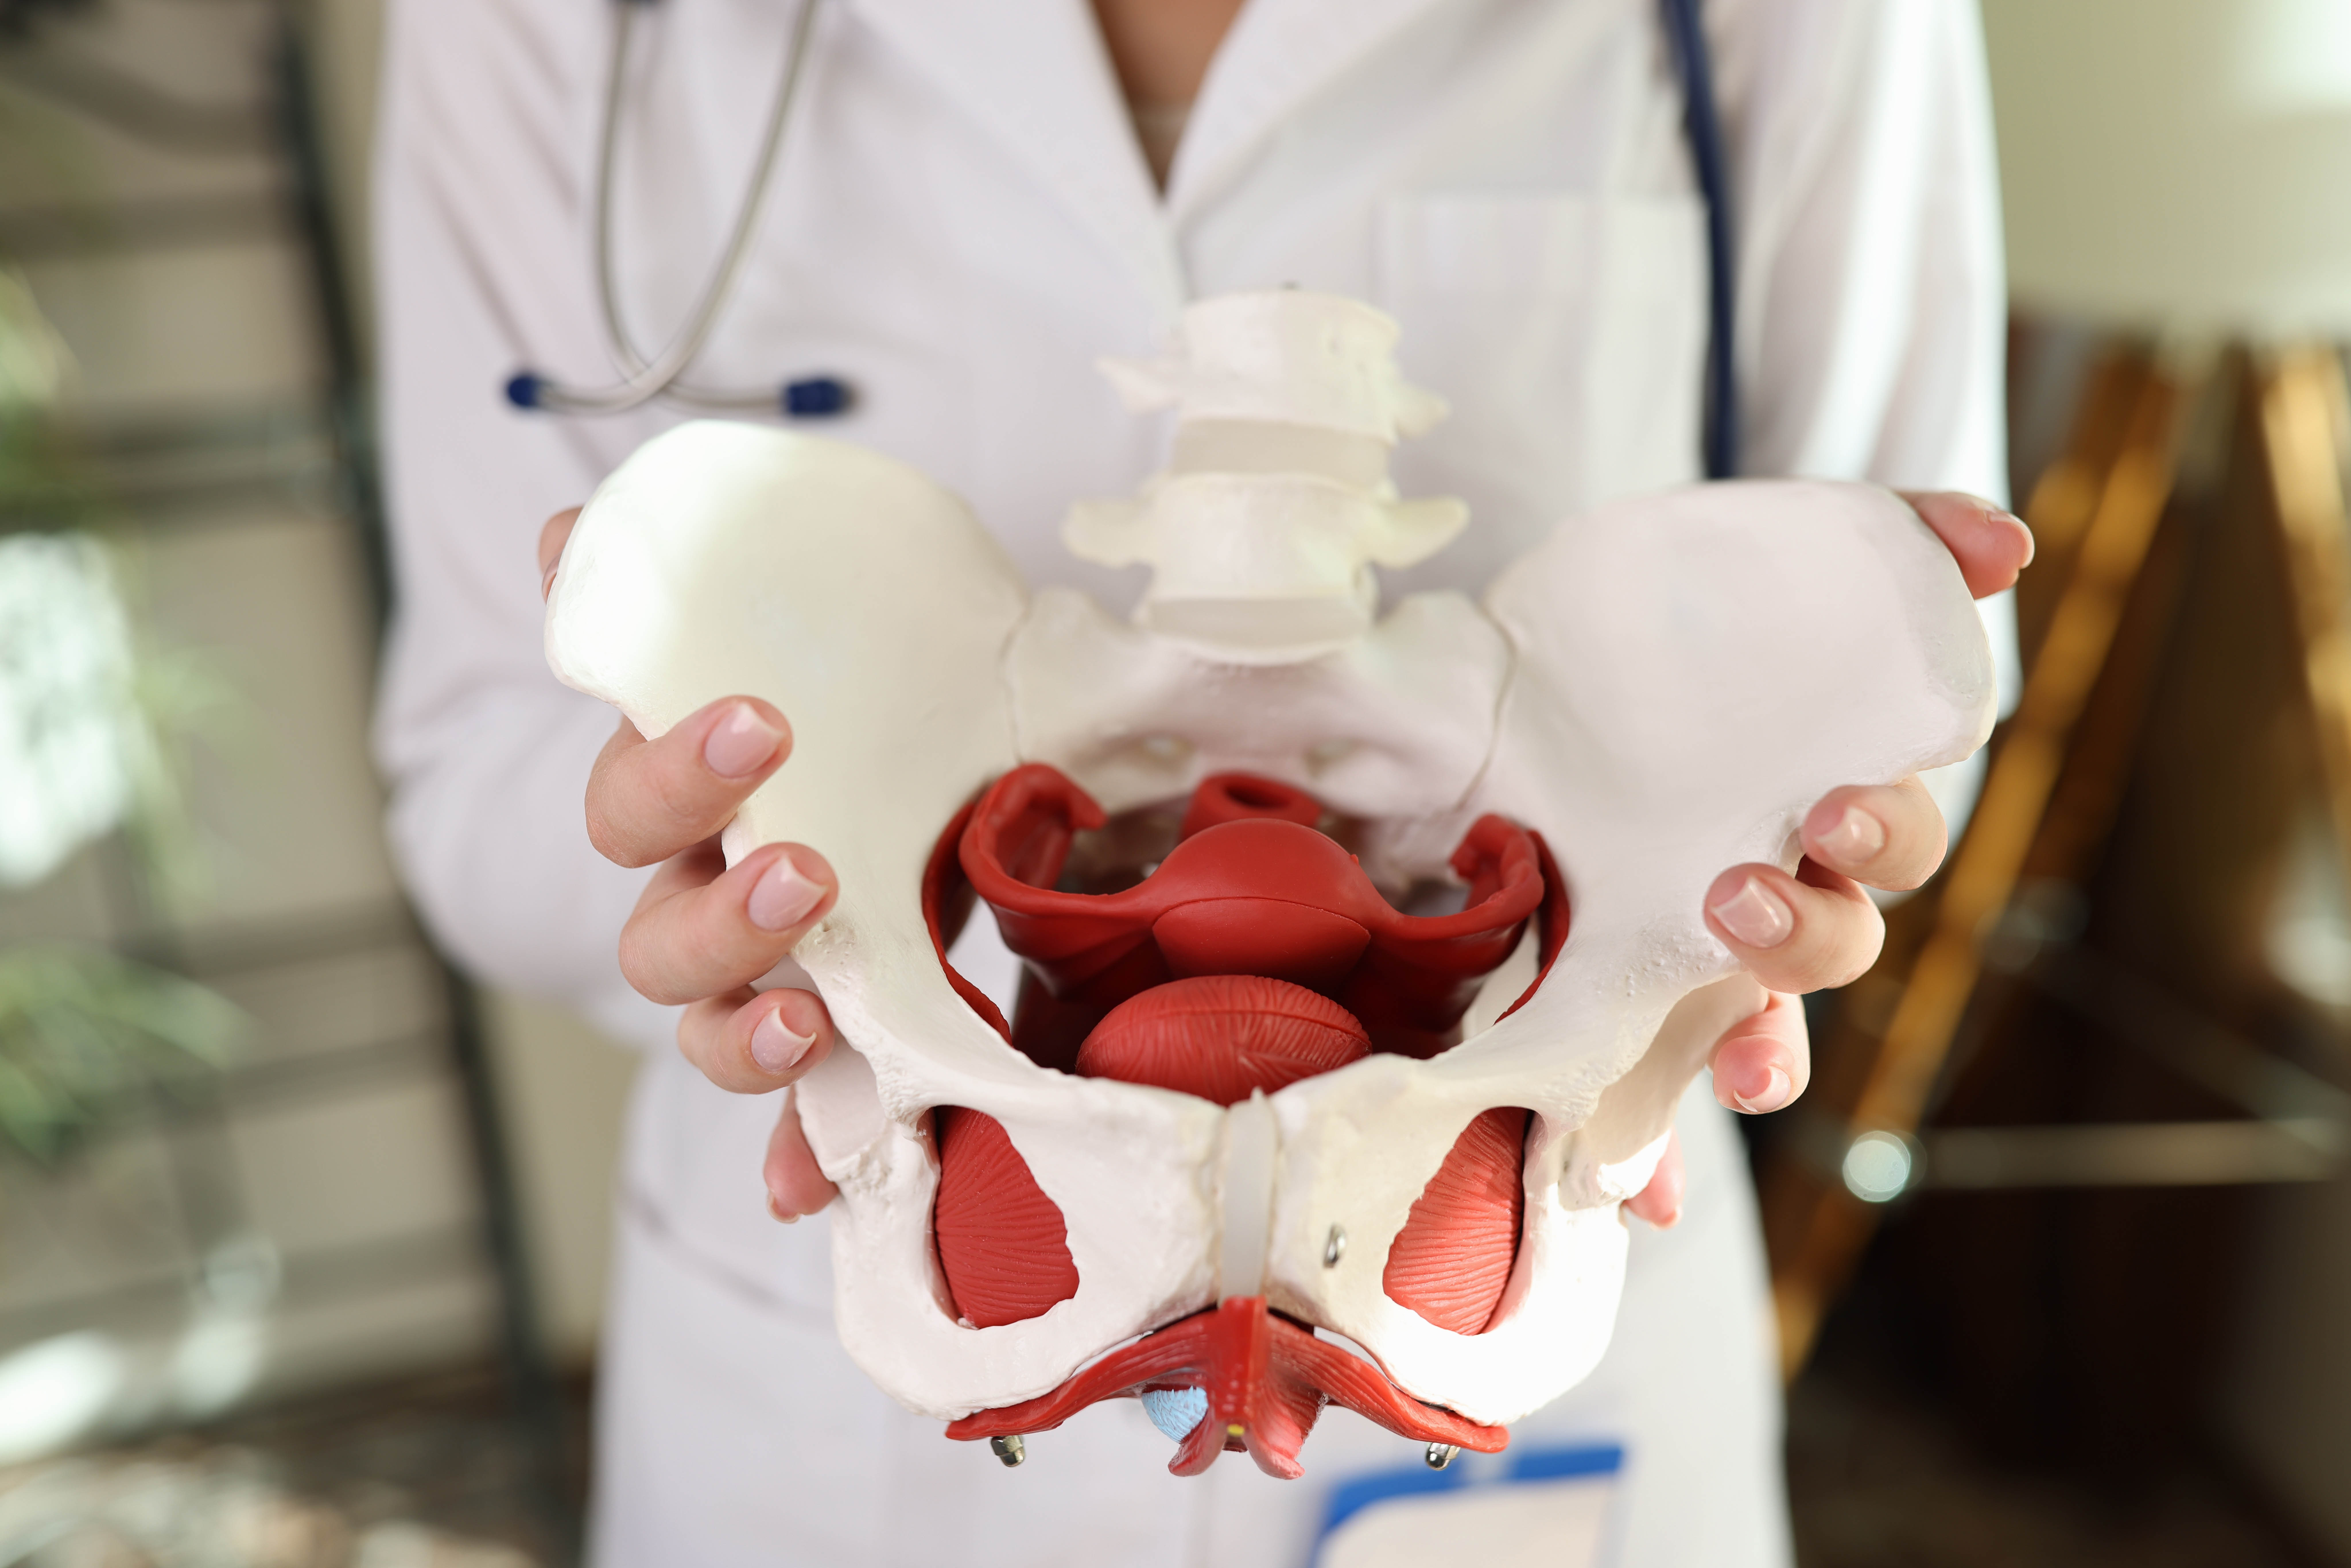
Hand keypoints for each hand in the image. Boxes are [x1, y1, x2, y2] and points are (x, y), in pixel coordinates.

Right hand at [542, 509, 843, 1220]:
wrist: (927, 770)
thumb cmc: (848, 709)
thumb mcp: (802, 644)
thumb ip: (681, 598)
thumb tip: (561, 531)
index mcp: (689, 807)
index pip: (635, 801)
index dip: (677, 770)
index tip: (760, 721)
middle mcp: (699, 902)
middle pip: (657, 939)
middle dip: (722, 913)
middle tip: (806, 873)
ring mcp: (754, 984)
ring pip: (705, 1034)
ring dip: (748, 1037)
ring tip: (811, 1016)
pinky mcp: (825, 1045)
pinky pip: (794, 1124)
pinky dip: (796, 1159)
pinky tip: (805, 1193)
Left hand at [1627, 491, 2031, 1227]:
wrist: (1526, 675)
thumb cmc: (1660, 629)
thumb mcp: (1750, 559)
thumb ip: (1885, 540)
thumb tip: (2002, 541)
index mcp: (1810, 797)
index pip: (1887, 835)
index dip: (1882, 832)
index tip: (1835, 816)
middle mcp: (1773, 884)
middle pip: (1836, 937)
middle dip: (1808, 932)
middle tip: (1740, 899)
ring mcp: (1695, 952)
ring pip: (1764, 1028)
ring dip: (1760, 1049)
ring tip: (1731, 1061)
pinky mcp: (1617, 999)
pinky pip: (1650, 1097)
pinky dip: (1658, 1156)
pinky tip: (1646, 1200)